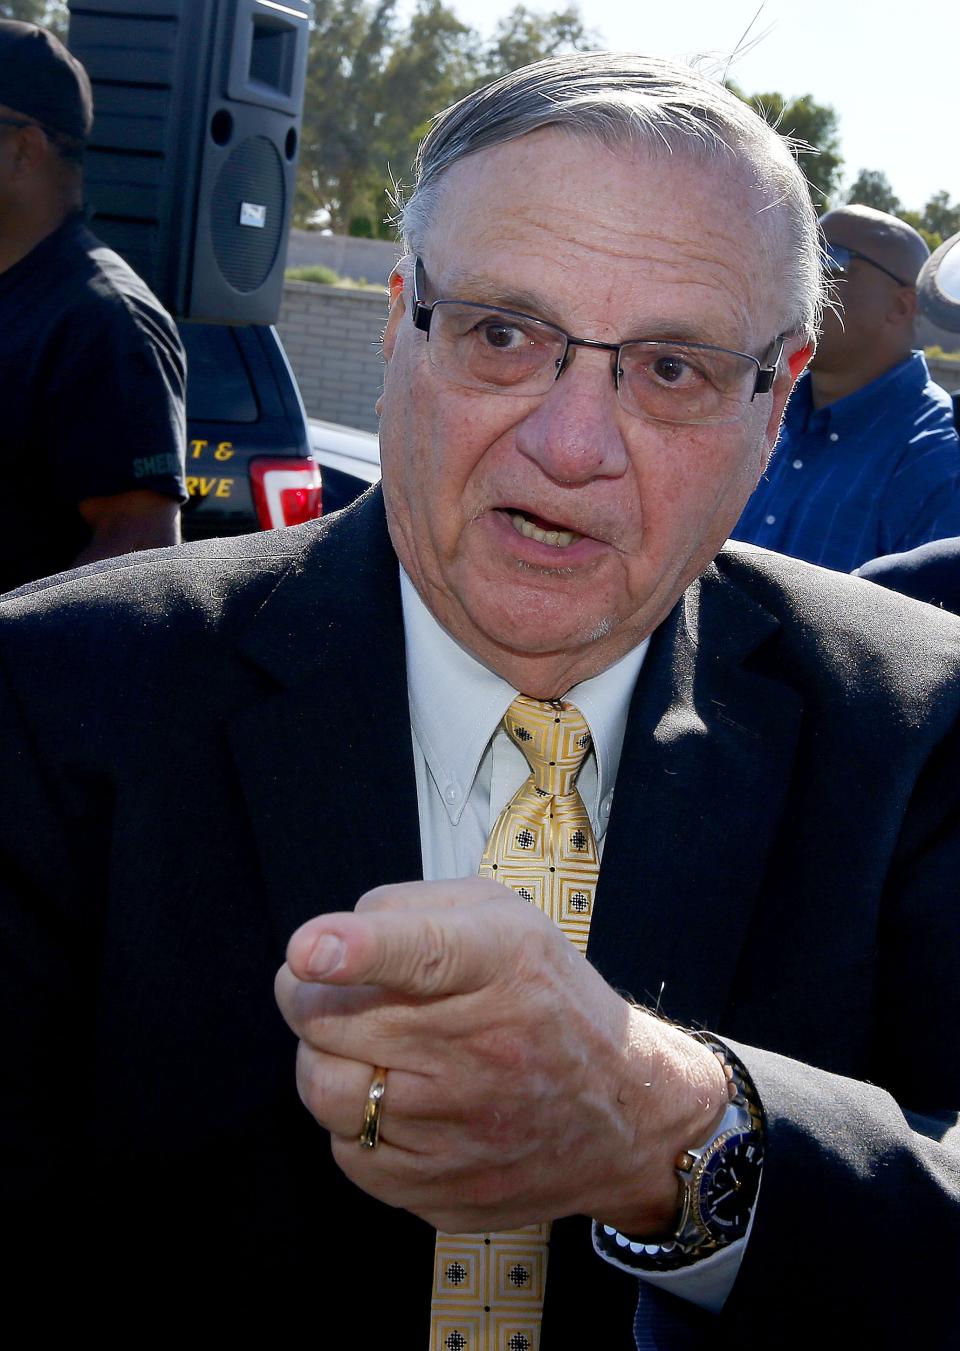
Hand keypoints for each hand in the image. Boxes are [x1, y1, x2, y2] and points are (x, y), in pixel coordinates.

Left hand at [275, 877, 726, 1234]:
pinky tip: (392, 1098)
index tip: (306, 950)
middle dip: (306, 994)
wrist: (626, 1114)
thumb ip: (412, 908)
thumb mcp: (507, 919)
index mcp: (502, 964)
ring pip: (325, 1088)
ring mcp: (462, 1129)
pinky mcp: (443, 1190)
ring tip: (359, 1045)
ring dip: (322, 1057)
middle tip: (319, 987)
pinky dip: (352, 1120)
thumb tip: (327, 943)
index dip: (359, 950)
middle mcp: (484, 1048)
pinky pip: (346, 1151)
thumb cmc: (549, 998)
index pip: (422, 954)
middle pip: (336, 1020)